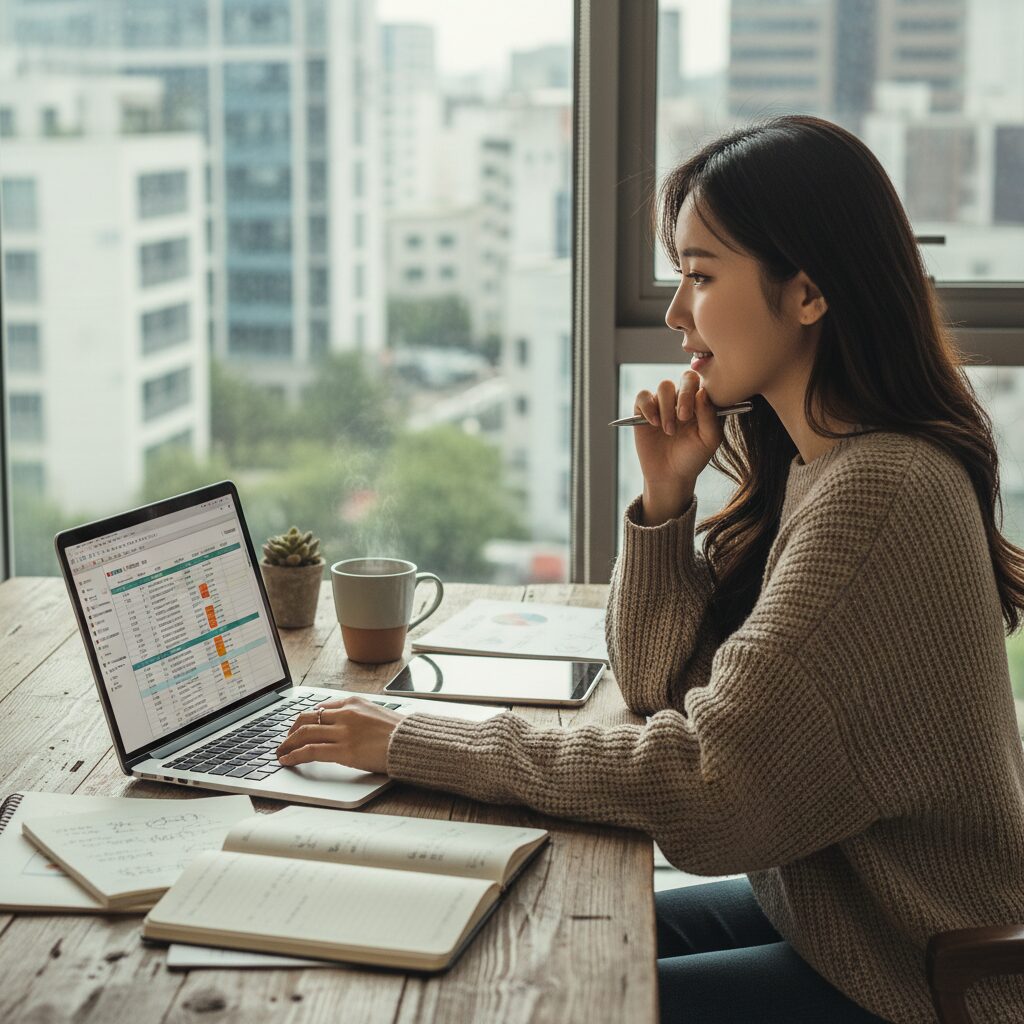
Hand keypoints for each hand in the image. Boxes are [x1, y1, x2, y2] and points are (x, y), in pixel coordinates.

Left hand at [276, 696, 402, 773]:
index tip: (299, 728)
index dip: (306, 720)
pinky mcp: (343, 750)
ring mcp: (344, 731)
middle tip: (285, 740)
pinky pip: (310, 751)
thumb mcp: (377, 713)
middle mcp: (345, 713)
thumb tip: (341, 723)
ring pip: (304, 733)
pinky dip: (294, 755)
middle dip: (291, 729)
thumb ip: (357, 715)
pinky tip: (287, 760)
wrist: (412, 742)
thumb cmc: (400, 732)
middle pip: (307, 717)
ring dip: (288, 743)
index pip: (321, 707)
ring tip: (280, 752)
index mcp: (354, 702)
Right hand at [632, 371, 724, 514]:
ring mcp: (663, 404)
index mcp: (702, 403)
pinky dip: (648, 407)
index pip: (704, 382)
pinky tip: (653, 424)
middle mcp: (683, 399)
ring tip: (668, 431)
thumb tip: (702, 392)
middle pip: (685, 378)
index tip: (692, 415)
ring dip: (666, 408)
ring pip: (664, 386)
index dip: (697, 393)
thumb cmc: (692, 458)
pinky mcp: (644, 411)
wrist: (670, 475)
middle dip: (683, 396)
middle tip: (682, 418)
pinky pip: (643, 396)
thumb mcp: (709, 440)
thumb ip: (710, 416)